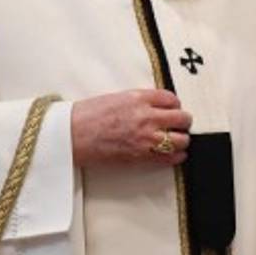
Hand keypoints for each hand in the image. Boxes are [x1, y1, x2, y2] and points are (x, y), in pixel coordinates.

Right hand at [71, 89, 191, 167]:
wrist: (72, 135)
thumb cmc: (89, 115)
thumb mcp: (117, 97)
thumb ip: (139, 100)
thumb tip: (156, 105)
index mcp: (139, 98)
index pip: (172, 98)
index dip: (175, 104)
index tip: (173, 108)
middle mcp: (146, 116)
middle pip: (182, 118)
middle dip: (183, 121)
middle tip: (179, 124)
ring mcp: (145, 138)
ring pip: (181, 139)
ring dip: (182, 139)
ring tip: (177, 140)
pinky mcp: (140, 156)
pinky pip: (170, 157)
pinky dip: (177, 156)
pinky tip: (175, 154)